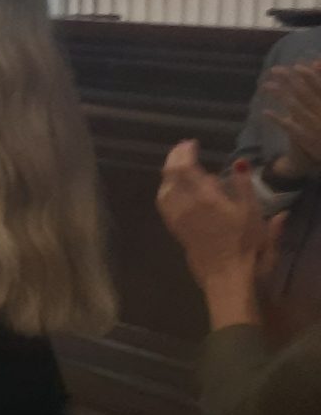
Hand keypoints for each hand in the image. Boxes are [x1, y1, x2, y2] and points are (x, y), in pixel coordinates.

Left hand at [157, 141, 276, 305]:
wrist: (225, 271)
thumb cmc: (243, 242)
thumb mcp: (251, 212)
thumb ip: (243, 185)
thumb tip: (239, 162)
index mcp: (205, 197)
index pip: (186, 168)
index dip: (184, 152)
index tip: (191, 143)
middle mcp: (185, 204)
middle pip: (170, 174)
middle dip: (174, 157)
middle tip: (183, 148)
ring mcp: (176, 216)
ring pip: (163, 187)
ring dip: (169, 171)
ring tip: (178, 163)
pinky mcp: (173, 226)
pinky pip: (162, 201)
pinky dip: (165, 187)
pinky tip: (172, 185)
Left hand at [264, 61, 320, 177]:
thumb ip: (320, 90)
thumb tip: (315, 64)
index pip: (320, 87)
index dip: (309, 75)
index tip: (297, 66)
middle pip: (304, 93)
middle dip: (289, 80)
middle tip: (274, 70)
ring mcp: (313, 126)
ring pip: (294, 106)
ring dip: (279, 94)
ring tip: (265, 86)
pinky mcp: (304, 138)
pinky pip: (288, 126)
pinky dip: (276, 118)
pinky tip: (265, 112)